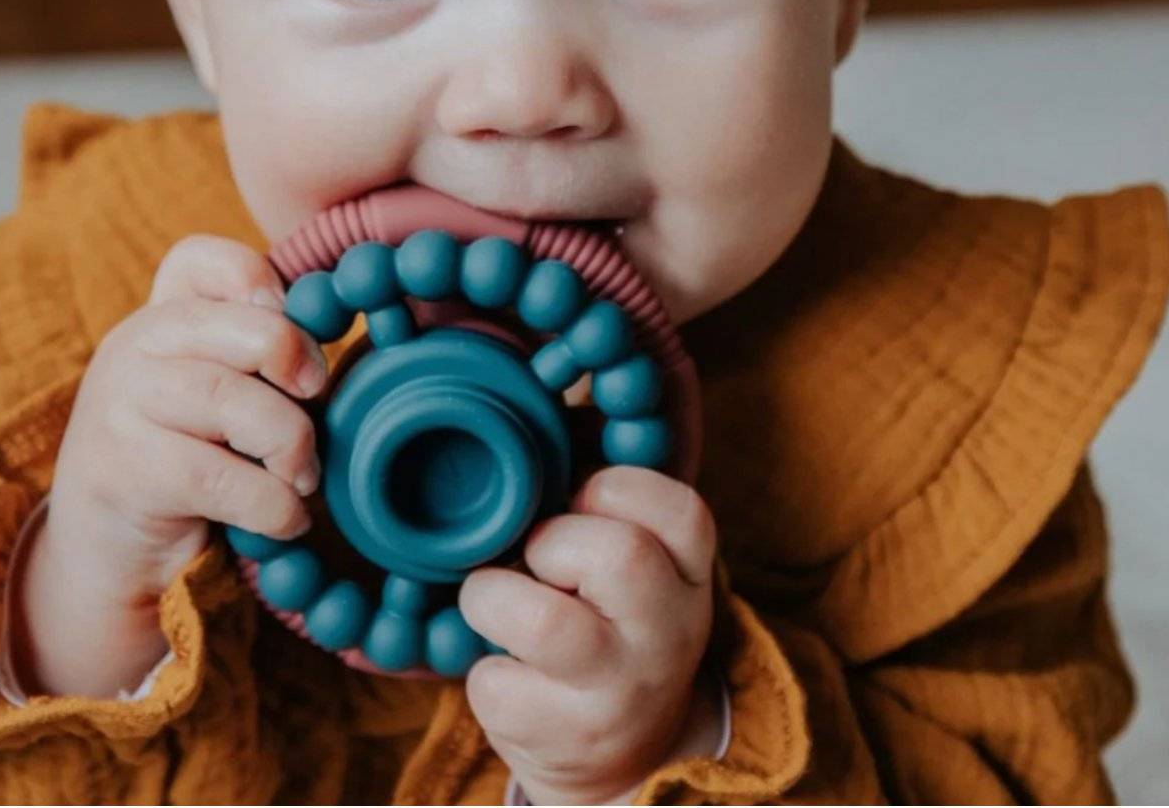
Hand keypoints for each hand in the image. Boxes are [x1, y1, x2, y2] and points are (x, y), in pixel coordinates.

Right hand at [19, 234, 328, 696]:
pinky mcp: (122, 472)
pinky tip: (285, 519)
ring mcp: (120, 406)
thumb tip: (335, 336)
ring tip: (303, 477)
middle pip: (242, 328)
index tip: (286, 315)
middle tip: (316, 400)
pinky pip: (219, 477)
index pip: (198, 259)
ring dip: (292, 446)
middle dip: (298, 363)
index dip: (254, 277)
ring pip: (234, 403)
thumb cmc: (187, 460)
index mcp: (163, 318)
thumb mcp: (218, 395)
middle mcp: (134, 348)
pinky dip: (271, 504)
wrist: (103, 551)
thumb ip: (256, 357)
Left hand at [459, 466, 719, 804]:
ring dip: (492, 596)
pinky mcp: (566, 742)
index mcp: (689, 575)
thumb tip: (540, 414)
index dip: (617, 488)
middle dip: (551, 540)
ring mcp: (621, 693)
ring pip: (544, 622)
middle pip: (620, 555)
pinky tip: (506, 669)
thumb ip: (598, 499)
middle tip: (535, 557)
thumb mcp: (633, 564)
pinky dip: (479, 665)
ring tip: (497, 603)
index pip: (683, 512)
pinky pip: (494, 681)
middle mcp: (670, 636)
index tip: (580, 500)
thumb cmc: (604, 618)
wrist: (618, 754)